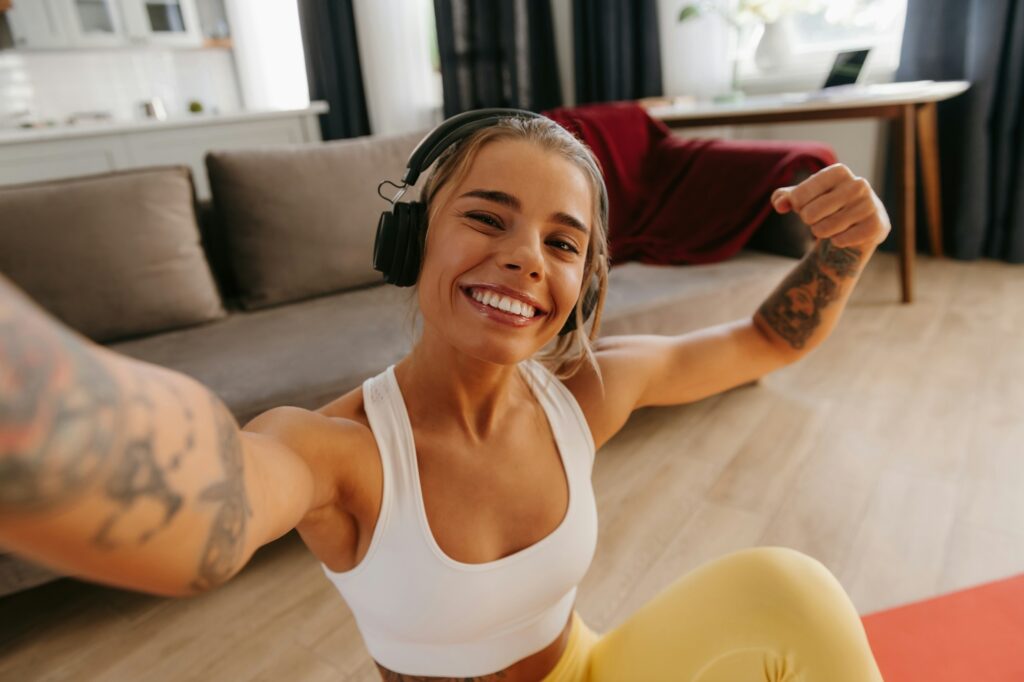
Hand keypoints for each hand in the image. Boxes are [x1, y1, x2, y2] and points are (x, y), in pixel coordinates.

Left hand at [771, 164, 891, 248]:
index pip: (798, 196)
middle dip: (809, 221)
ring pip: (824, 230)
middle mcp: (857, 184)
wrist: (860, 223)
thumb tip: (779, 205)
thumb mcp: (803, 198)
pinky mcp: (876, 225)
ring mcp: (870, 204)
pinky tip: (846, 234)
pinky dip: (837, 242)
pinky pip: (840, 241)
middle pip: (809, 214)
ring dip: (822, 232)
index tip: (808, 204)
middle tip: (821, 217)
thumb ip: (784, 197)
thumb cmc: (826, 206)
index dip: (797, 206)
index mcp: (838, 171)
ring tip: (833, 225)